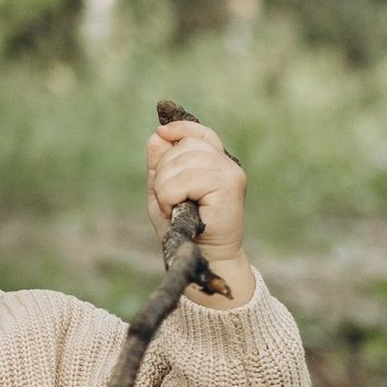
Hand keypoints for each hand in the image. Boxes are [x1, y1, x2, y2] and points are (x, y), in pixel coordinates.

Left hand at [146, 115, 250, 297]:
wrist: (203, 258)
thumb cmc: (184, 228)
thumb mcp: (164, 192)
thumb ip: (160, 165)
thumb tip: (157, 135)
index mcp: (214, 163)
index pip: (199, 133)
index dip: (180, 128)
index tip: (161, 132)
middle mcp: (226, 164)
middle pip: (183, 146)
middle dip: (163, 171)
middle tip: (169, 200)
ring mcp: (230, 173)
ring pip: (181, 162)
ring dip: (166, 187)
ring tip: (173, 207)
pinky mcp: (229, 186)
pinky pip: (185, 179)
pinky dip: (171, 195)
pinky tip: (179, 210)